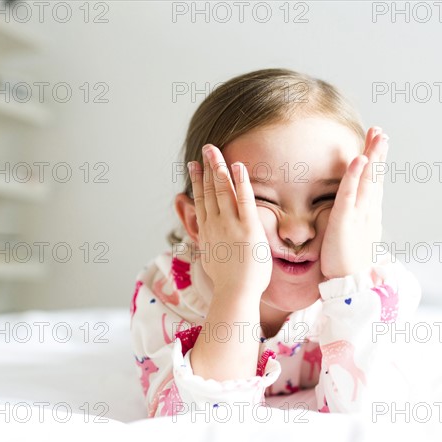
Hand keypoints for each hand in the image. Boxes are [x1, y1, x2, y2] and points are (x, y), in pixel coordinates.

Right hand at [189, 144, 271, 295]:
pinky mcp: (248, 227)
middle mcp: (215, 224)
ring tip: (215, 150)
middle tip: (206, 148)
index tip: (193, 165)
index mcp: (207, 231)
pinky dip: (240, 181)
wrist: (235, 293)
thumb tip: (206, 237)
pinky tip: (238, 166)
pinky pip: (244, 199)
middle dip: (207, 167)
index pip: (201, 200)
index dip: (197, 180)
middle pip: (209, 190)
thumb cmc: (229, 282)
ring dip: (219, 168)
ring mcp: (230, 224)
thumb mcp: (212, 258)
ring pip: (222, 190)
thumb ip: (210, 243)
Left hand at [320, 127, 388, 279]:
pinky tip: (359, 159)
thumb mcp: (354, 239)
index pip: (374, 183)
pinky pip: (350, 194)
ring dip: (373, 156)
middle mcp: (368, 212)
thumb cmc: (348, 265)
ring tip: (377, 136)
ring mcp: (359, 215)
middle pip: (376, 177)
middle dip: (379, 153)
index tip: (377, 143)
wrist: (350, 287)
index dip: (376, 163)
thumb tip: (356, 216)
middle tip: (381, 132)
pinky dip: (355, 176)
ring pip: (368, 180)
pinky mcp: (346, 221)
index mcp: (369, 215)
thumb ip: (355, 224)